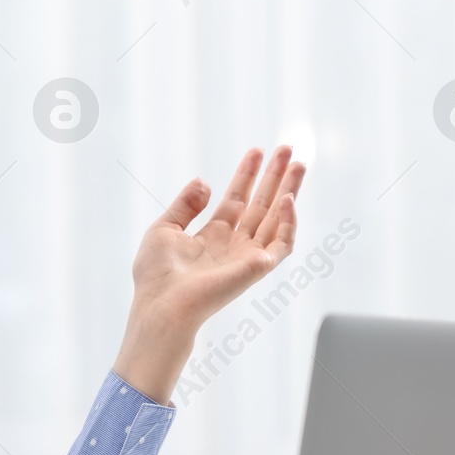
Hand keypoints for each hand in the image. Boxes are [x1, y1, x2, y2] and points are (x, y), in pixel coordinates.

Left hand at [113, 145, 306, 403]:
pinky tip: (287, 199)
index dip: (246, 175)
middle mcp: (234, 245)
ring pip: (276, 218)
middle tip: (287, 149)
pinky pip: (282, 243)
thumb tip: (204, 181)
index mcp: (212, 237)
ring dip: (289, 190)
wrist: (162, 304)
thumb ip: (185, 204)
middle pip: (261, 205)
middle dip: (275, 177)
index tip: (256, 151)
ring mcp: (247, 256)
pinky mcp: (257, 268)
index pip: (236, 200)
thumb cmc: (156, 275)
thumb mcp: (164, 229)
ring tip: (298, 163)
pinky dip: (288, 222)